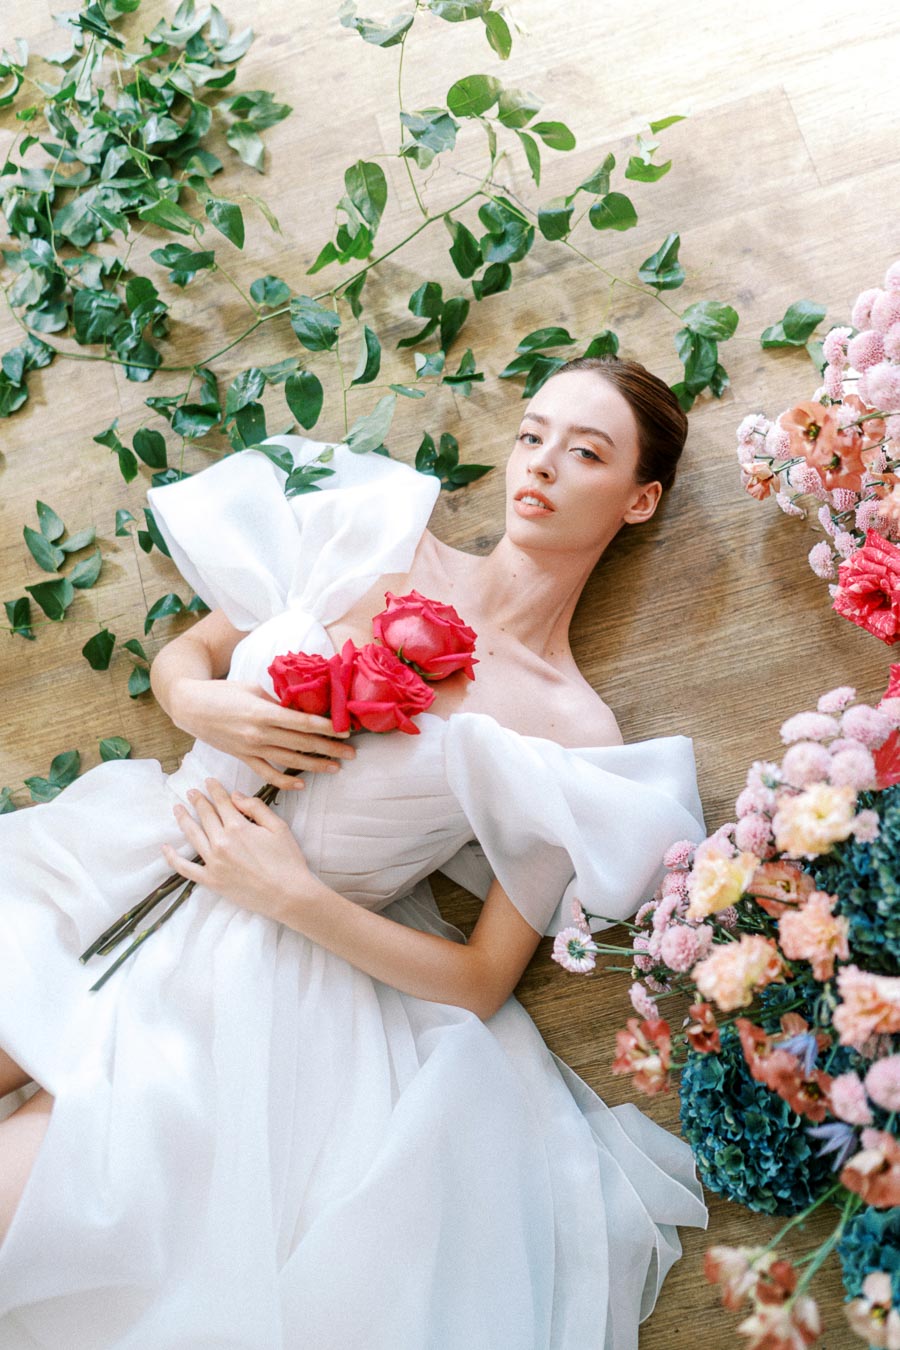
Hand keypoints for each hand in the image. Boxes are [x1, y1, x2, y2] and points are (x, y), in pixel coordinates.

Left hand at [163, 777, 312, 922]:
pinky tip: (166, 848)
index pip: (222, 802)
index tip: (208, 781)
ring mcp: (213, 862)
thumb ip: (256, 808)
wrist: (289, 895)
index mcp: (238, 827)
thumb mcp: (278, 827)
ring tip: (177, 809)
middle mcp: (221, 842)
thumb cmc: (288, 860)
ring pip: (193, 835)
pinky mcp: (211, 880)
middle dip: (198, 801)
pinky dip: (173, 858)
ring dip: (183, 819)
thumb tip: (235, 795)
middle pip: (206, 816)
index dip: (214, 790)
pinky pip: (186, 868)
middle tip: (191, 792)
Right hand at [171, 678, 355, 789]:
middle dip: (330, 749)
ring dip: (315, 766)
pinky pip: (267, 774)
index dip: (327, 727)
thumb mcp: (252, 688)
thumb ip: (277, 701)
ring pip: (289, 761)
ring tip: (336, 768)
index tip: (346, 730)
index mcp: (262, 712)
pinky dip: (285, 781)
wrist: (190, 707)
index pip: (302, 722)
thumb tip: (301, 705)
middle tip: (353, 753)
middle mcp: (259, 733)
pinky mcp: (243, 758)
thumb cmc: (222, 692)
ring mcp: (251, 748)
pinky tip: (301, 784)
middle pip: (302, 743)